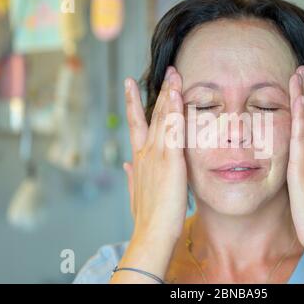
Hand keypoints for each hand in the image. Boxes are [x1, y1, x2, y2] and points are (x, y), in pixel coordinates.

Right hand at [123, 67, 186, 241]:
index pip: (137, 125)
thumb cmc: (147, 216)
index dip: (135, 104)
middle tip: (167, 71)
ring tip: (174, 75)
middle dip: (159, 91)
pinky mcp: (170, 162)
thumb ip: (132, 175)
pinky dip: (174, 113)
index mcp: (140, 159)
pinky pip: (173, 132)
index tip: (132, 86)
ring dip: (168, 95)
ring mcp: (157, 156)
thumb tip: (127, 164)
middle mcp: (146, 153)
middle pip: (152, 116)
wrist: (151, 233)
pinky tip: (176, 96)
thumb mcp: (136, 192)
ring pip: (163, 119)